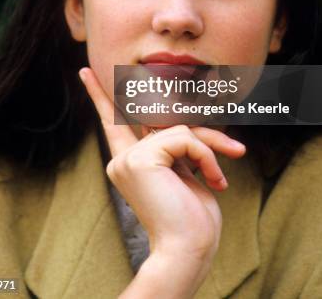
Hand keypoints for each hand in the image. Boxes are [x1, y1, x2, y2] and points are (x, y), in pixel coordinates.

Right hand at [79, 67, 245, 296]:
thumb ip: (176, 144)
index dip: (100, 95)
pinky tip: (214, 180)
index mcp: (130, 162)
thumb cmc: (191, 219)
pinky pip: (184, 137)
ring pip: (180, 128)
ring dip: (211, 149)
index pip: (114, 121)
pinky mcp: (141, 158)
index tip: (84, 71)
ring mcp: (129, 158)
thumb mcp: (185, 172)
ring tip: (221, 179)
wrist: (188, 250)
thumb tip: (184, 122)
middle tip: (236, 151)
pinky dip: (206, 154)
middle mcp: (123, 159)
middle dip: (205, 136)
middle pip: (165, 123)